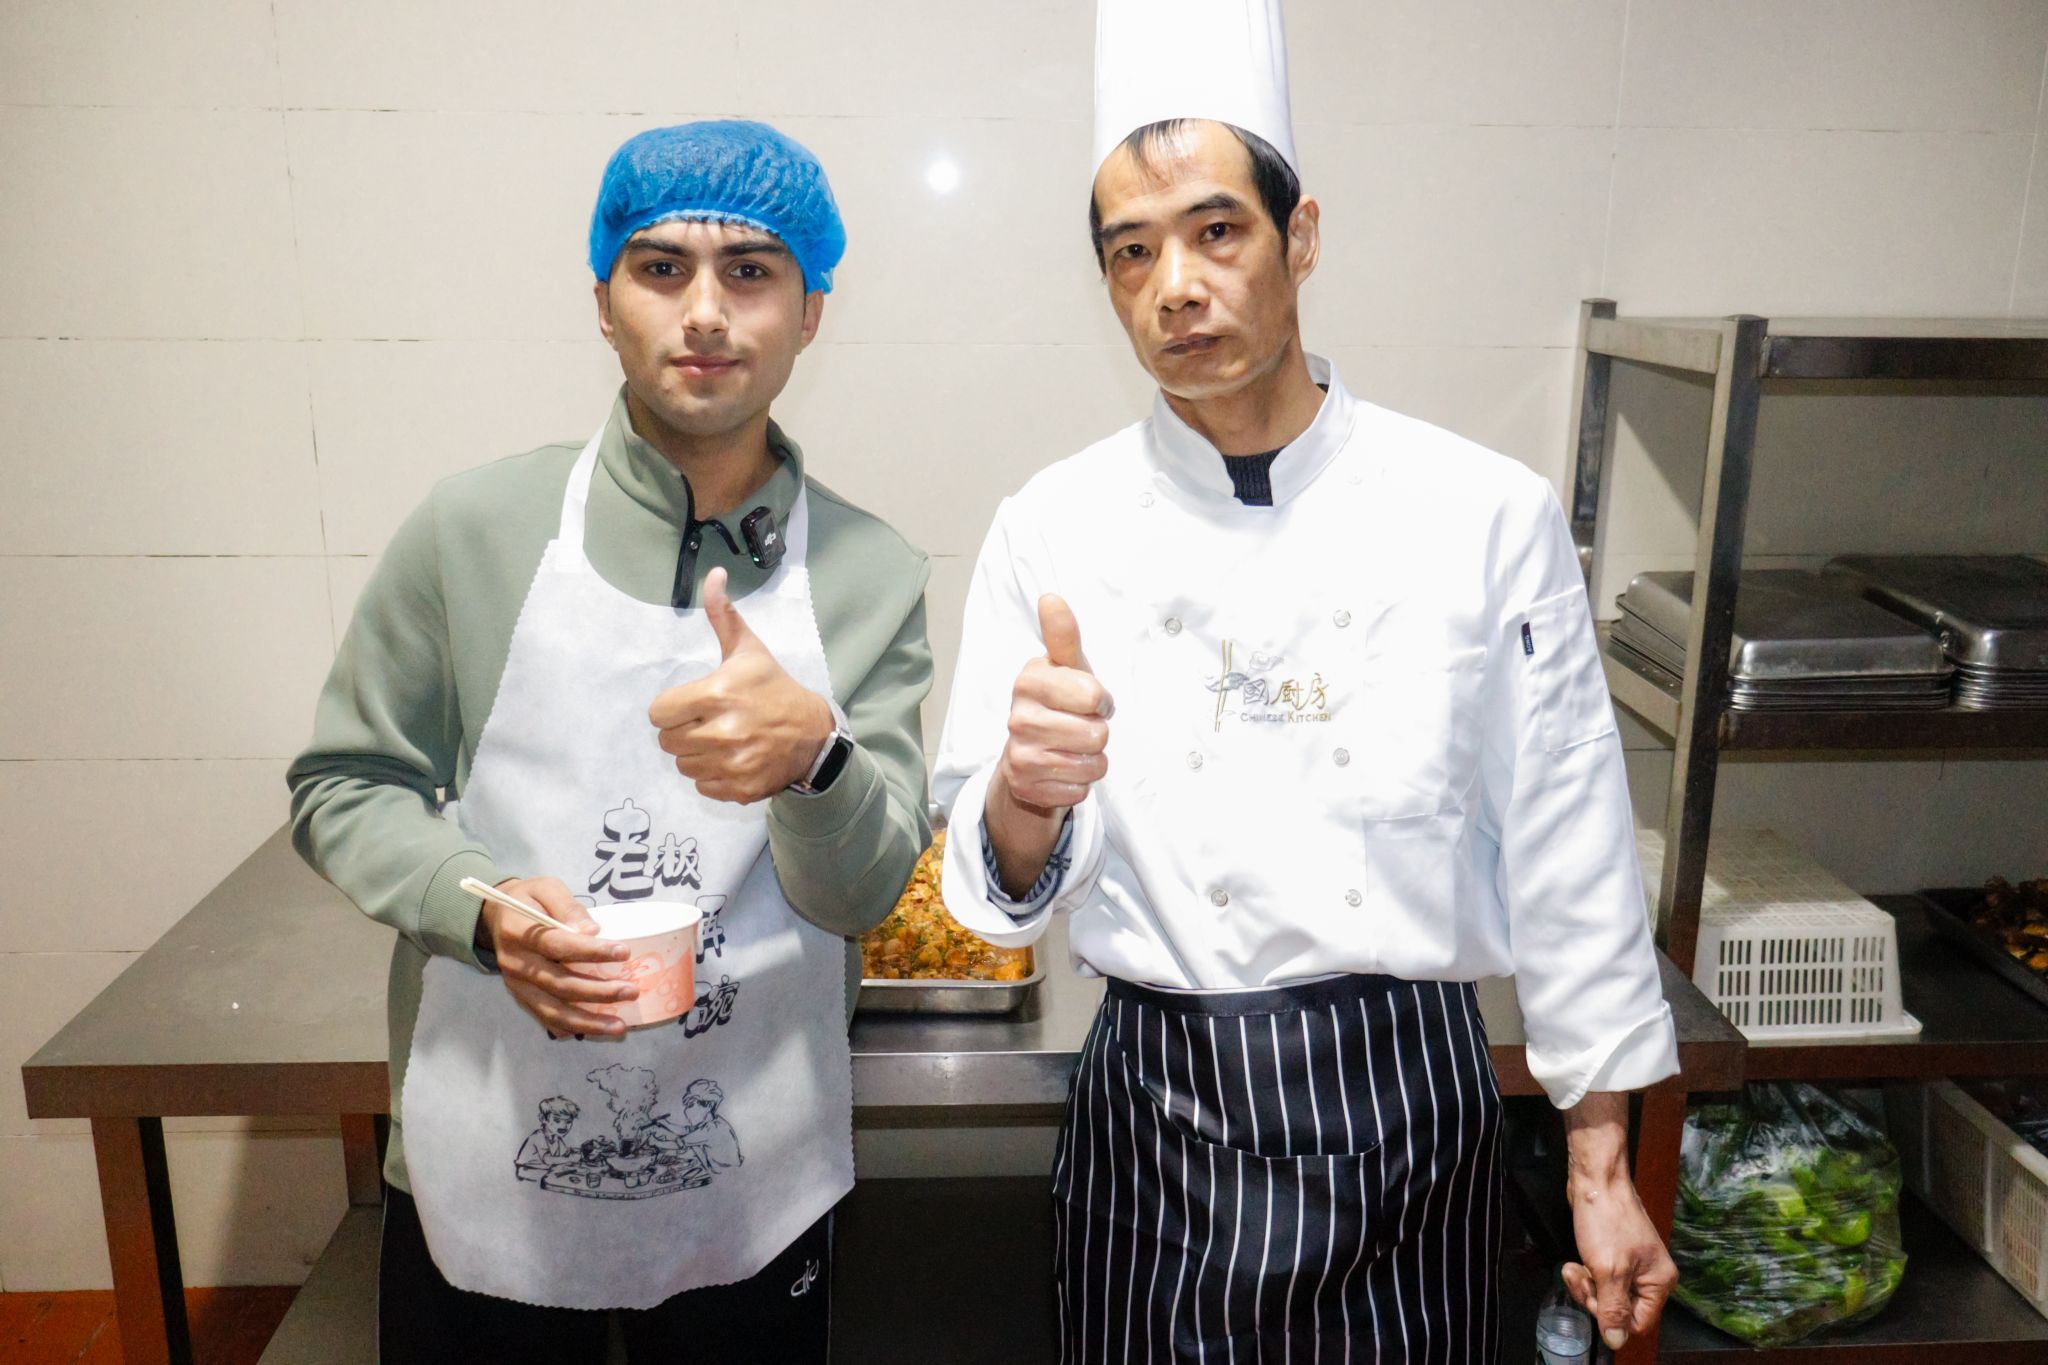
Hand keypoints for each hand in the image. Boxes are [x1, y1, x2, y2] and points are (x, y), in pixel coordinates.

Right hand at [480, 877, 633, 1038]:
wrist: (497, 917)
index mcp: (519, 931)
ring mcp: (516, 984)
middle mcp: (515, 962)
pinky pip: (546, 1018)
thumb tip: (593, 931)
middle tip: (631, 990)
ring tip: (619, 1026)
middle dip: (598, 991)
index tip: (623, 952)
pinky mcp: (520, 997)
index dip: (590, 951)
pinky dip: (571, 1028)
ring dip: (588, 1021)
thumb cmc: (529, 899)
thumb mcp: (547, 888)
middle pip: (559, 983)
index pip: (557, 944)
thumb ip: (568, 906)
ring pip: (552, 1010)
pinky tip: (596, 1031)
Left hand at [649, 567, 835, 803]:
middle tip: (710, 722)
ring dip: (697, 755)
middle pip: (667, 741)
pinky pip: (701, 786)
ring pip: (683, 765)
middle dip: (684, 731)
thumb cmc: (774, 689)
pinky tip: (733, 760)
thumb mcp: (749, 650)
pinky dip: (713, 776)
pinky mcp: (739, 788)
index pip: (659, 713)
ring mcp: (731, 763)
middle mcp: (722, 732)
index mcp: (718, 695)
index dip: (672, 708)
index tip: (694, 704)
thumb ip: (722, 615)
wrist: (813, 735)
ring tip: (723, 741)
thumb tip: (714, 574)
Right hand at [994, 594, 1112, 812]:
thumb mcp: (1067, 668)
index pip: (1094, 696)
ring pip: (1092, 765)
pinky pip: (1080, 790)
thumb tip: (1051, 597)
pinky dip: (1079, 783)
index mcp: (1029, 680)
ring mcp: (1019, 754)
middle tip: (1079, 727)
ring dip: (1092, 760)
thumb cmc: (1060, 701)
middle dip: (1098, 733)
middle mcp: (1018, 717)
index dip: (1101, 701)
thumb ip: (1063, 636)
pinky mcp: (1025, 786)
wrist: (1031, 751)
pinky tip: (1062, 770)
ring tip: (1073, 749)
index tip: (1088, 699)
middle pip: (1097, 735)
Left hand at [1563, 1150, 1677, 1351]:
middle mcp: (1651, 1276)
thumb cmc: (1606, 1219)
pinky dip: (1586, 1272)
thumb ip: (1613, 1309)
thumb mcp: (1608, 1270)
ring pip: (1607, 1294)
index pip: (1638, 1323)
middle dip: (1594, 1296)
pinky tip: (1575, 1261)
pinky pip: (1601, 1277)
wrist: (1596, 1180)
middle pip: (1621, 1309)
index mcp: (1659, 1282)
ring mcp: (1634, 1264)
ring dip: (1586, 1284)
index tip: (1594, 1295)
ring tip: (1575, 1266)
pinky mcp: (1616, 1254)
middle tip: (1581, 1275)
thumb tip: (1617, 1341)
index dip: (1611, 1316)